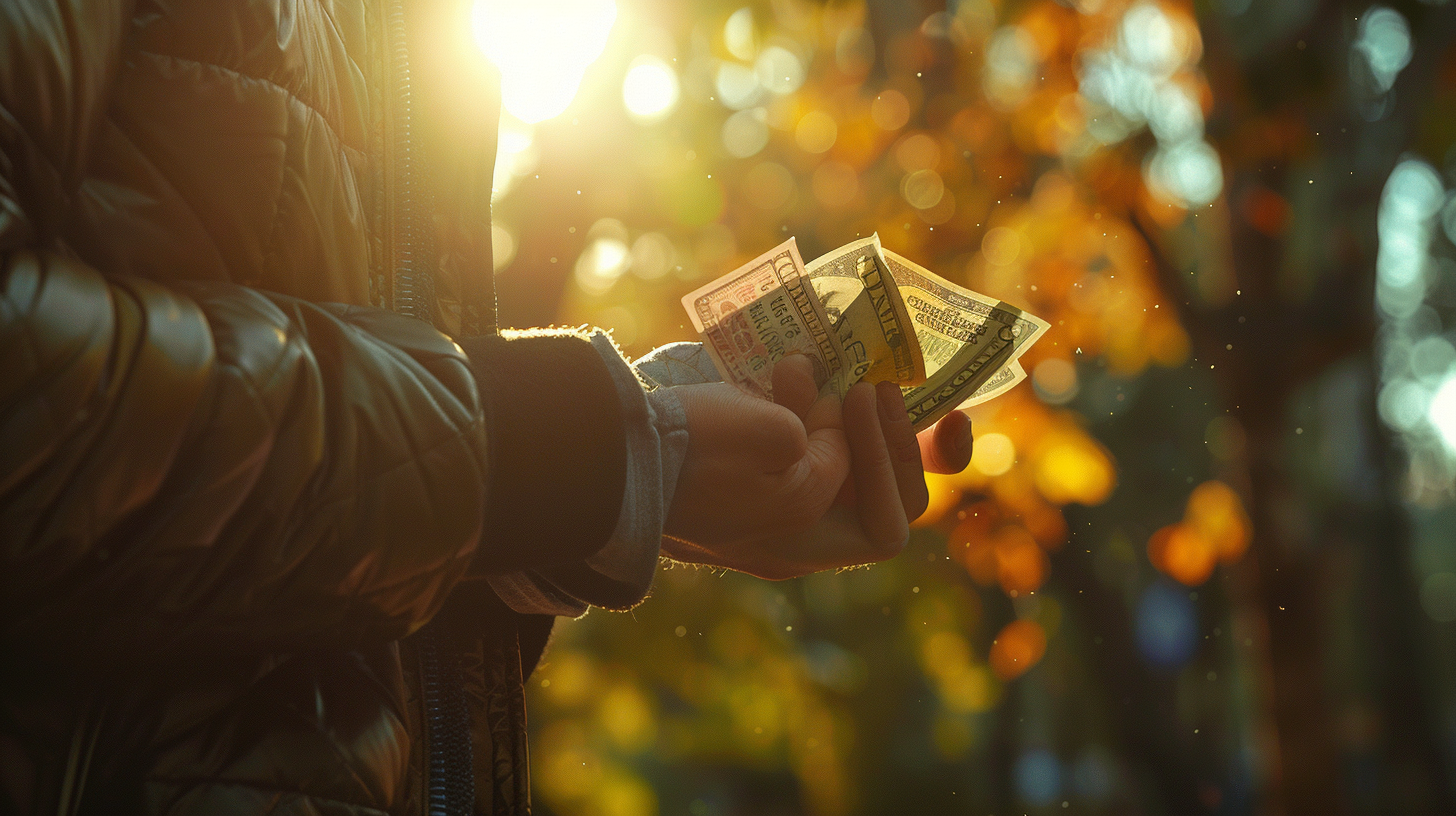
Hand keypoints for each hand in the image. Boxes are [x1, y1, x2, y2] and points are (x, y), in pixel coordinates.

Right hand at [662, 355, 972, 579]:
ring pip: (839, 469)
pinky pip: (801, 447)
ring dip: (846, 417)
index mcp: (801, 544)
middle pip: (874, 499)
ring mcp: (767, 505)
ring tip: (820, 368)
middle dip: (885, 437)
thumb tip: (821, 408)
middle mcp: (792, 535)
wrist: (605, 445)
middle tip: (874, 383)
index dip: (888, 464)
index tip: (859, 399)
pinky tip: (790, 371)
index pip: (886, 524)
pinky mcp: (745, 471)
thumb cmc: (689, 448)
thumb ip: (821, 433)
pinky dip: (808, 410)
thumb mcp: (772, 438)